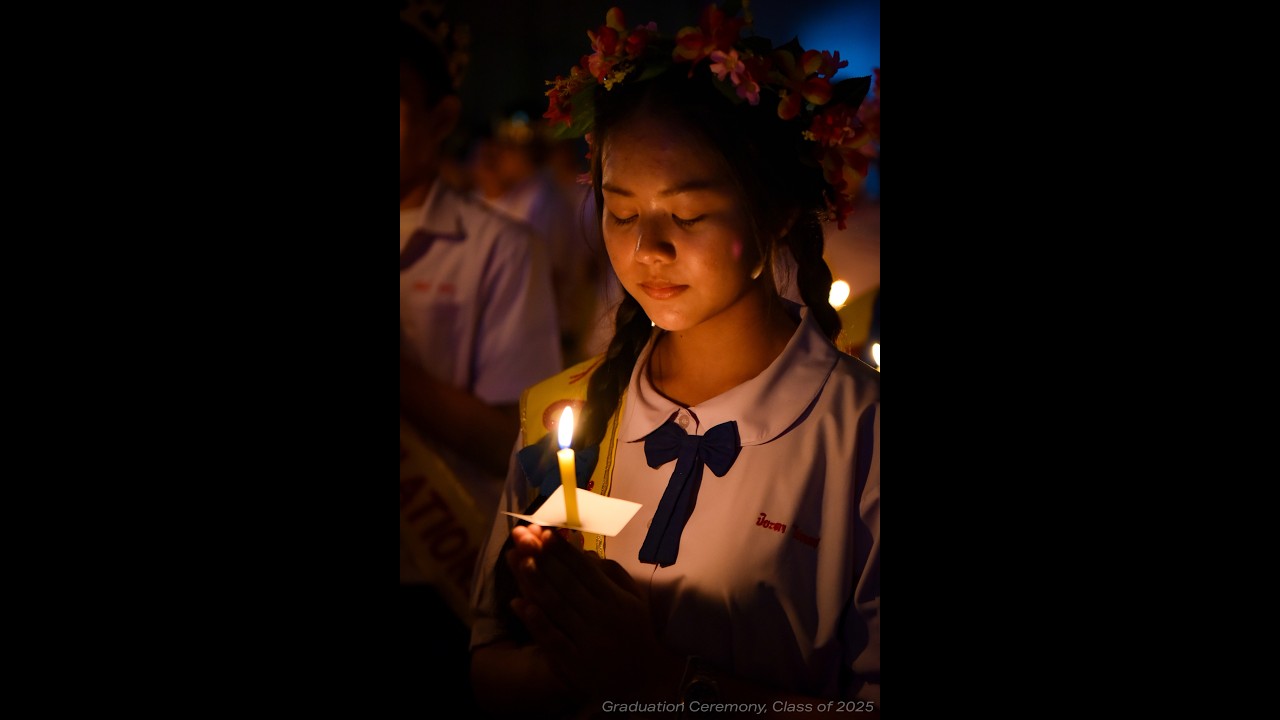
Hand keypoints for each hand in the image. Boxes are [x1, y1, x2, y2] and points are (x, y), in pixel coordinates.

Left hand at [505, 524, 679, 701]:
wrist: (644, 679)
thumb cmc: (635, 631)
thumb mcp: (634, 599)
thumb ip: (613, 574)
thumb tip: (585, 553)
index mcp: (616, 599)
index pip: (585, 570)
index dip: (564, 550)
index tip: (545, 532)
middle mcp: (602, 617)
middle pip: (567, 584)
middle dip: (545, 558)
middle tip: (524, 537)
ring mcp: (588, 641)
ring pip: (557, 608)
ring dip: (536, 583)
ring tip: (520, 561)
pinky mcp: (575, 664)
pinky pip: (553, 640)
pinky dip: (537, 622)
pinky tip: (519, 604)